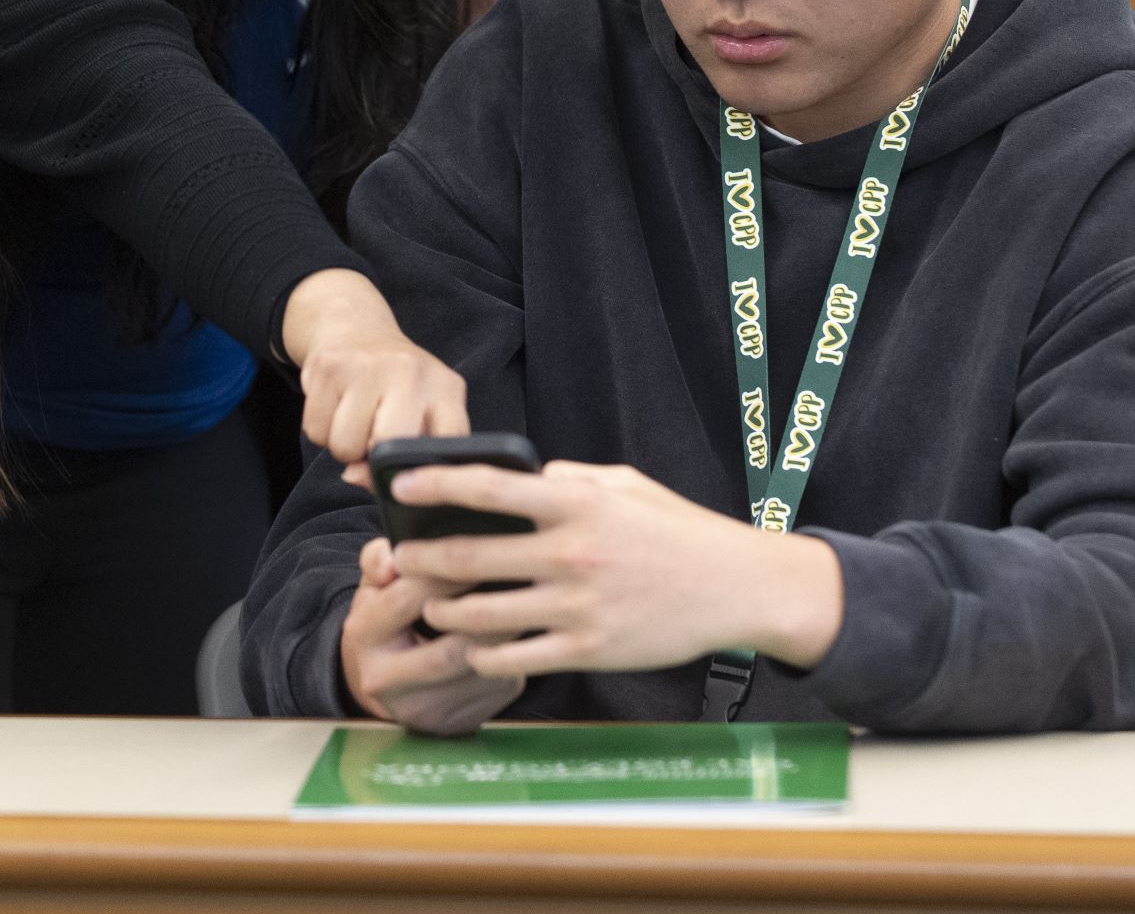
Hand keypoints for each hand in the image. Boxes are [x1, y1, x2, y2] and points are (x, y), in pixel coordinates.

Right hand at [280, 269, 468, 465]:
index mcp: (446, 388)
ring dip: (344, 446)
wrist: (356, 330)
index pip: (446, 444)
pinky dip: (321, 430)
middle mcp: (410, 371)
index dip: (422, 472)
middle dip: (372, 458)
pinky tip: (335, 407)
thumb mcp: (423, 413)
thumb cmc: (396, 385)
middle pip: (386, 449)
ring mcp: (367, 365)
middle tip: (373, 438)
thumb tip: (357, 476)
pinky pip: (315, 431)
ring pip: (344, 447)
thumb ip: (406, 457)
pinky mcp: (329, 365)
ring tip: (354, 420)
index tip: (405, 476)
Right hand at [339, 537, 522, 735]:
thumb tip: (393, 557)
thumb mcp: (373, 585)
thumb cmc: (387, 621)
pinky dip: (512, 661)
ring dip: (506, 641)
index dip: (445, 576)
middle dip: (485, 616)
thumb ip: (379, 559)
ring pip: (475, 673)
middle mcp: (385, 680)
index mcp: (363, 635)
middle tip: (518, 585)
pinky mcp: (453, 725)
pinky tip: (526, 638)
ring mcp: (421, 710)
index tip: (478, 552)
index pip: (406, 601)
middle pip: (446, 650)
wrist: (385, 685)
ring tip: (528, 608)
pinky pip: (493, 691)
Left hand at [391, 460, 844, 679]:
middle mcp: (570, 553)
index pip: (488, 486)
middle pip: (471, 556)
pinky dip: (483, 654)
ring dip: (443, 611)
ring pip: (483, 614)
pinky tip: (470, 647)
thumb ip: (566, 479)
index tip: (400, 483)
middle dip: (422, 559)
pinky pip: (517, 657)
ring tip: (430, 606)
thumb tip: (519, 477)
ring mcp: (578, 606)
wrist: (738, 587)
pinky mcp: (589, 649)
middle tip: (397, 560)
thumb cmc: (675, 528)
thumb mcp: (622, 484)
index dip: (435, 483)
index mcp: (575, 502)